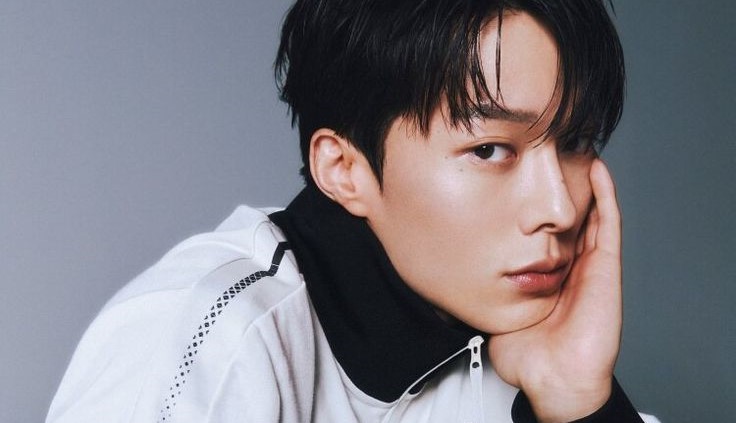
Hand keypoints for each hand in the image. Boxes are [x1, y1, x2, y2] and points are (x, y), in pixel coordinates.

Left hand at [489, 159, 621, 421]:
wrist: (552, 376)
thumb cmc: (523, 351)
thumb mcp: (492, 306)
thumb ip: (475, 283)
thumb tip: (445, 264)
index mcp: (548, 271)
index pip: (541, 227)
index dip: (532, 200)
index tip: (515, 173)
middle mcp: (571, 263)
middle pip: (566, 213)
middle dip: (559, 183)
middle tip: (549, 149)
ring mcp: (590, 263)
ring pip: (589, 210)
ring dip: (583, 180)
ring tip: (575, 145)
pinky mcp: (606, 266)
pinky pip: (608, 222)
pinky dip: (606, 193)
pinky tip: (596, 166)